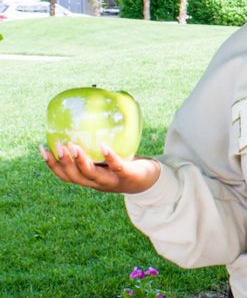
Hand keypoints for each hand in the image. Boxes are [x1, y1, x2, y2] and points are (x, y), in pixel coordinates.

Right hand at [39, 142, 160, 193]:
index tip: (41, 148)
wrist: (150, 179)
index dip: (52, 164)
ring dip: (80, 161)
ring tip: (74, 146)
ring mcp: (112, 180)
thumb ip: (93, 148)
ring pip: (91, 174)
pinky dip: (109, 156)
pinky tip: (103, 146)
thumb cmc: (124, 165)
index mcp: (89, 179)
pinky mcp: (128, 175)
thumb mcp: (105, 159)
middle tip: (57, 145)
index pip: (65, 176)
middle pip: (74, 177)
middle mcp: (97, 183)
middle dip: (63, 162)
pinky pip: (117, 166)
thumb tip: (83, 120)